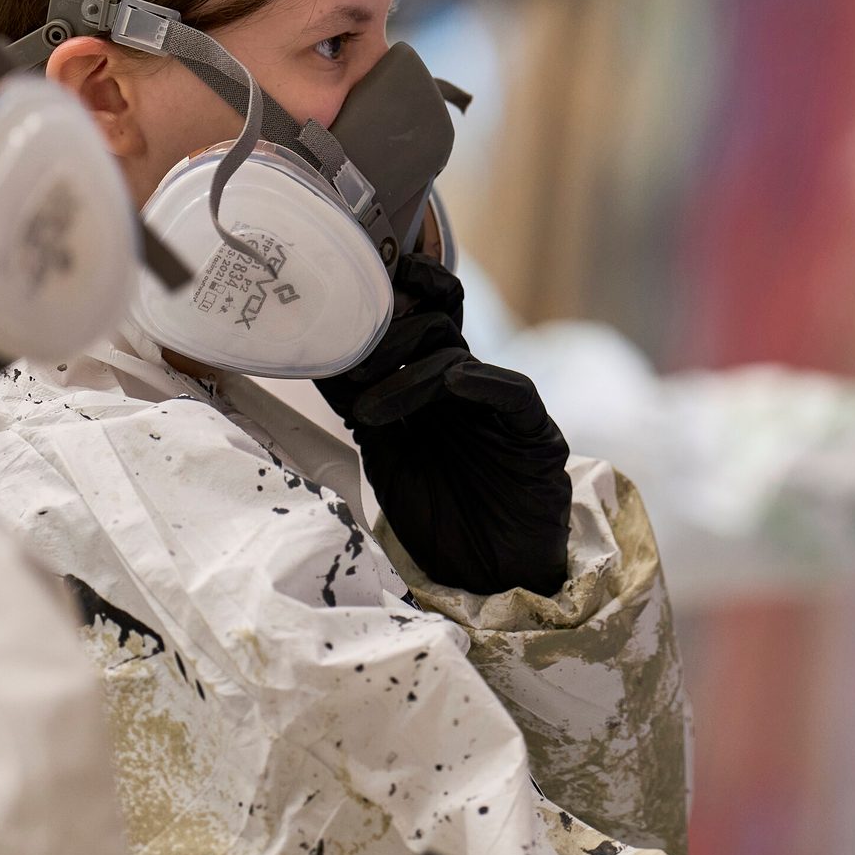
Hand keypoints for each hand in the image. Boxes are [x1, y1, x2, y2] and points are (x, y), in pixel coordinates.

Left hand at [316, 254, 570, 596]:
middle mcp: (467, 387)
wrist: (493, 577)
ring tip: (371, 412)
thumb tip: (319, 360)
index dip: (398, 289)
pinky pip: (511, 392)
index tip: (357, 276)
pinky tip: (454, 383)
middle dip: (387, 334)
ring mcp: (500, 408)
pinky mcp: (534, 433)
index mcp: (435, 386)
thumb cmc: (445, 518)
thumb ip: (364, 407)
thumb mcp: (388, 456)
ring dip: (407, 374)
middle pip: (436, 324)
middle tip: (350, 362)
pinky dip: (482, 381)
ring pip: (457, 357)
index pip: (422, 318)